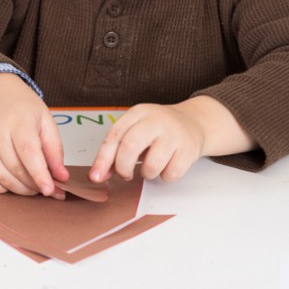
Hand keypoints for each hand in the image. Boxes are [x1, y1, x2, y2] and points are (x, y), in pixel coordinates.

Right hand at [0, 73, 68, 195]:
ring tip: (35, 187)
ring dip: (21, 190)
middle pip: (16, 169)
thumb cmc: (23, 108)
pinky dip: (2, 190)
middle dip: (34, 185)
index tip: (50, 190)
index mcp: (19, 121)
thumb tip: (61, 176)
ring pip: (2, 178)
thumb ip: (55, 149)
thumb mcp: (46, 120)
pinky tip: (15, 185)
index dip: (39, 174)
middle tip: (49, 188)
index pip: (28, 152)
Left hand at [89, 102, 204, 183]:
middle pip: (130, 146)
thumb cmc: (158, 130)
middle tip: (125, 174)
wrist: (192, 122)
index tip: (96, 176)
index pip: (115, 134)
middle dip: (123, 167)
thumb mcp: (136, 130)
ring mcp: (174, 134)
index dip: (103, 158)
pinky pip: (170, 174)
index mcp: (139, 113)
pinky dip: (165, 176)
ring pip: (152, 165)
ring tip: (150, 167)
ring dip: (146, 174)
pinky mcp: (189, 149)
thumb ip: (116, 149)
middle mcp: (156, 120)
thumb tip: (99, 174)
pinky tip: (167, 165)